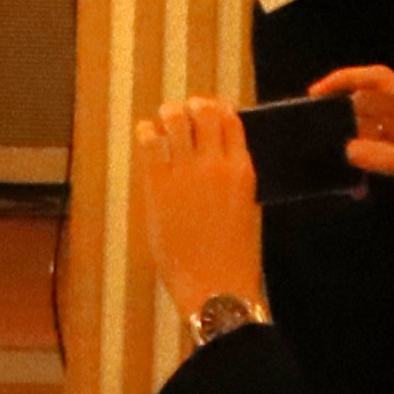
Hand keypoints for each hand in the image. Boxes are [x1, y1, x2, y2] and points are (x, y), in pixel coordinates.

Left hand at [139, 99, 271, 314]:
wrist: (216, 286)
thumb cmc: (235, 255)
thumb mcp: (245, 207)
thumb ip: (233, 177)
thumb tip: (216, 154)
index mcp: (242, 170)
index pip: (231, 119)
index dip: (217, 107)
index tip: (208, 108)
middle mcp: (215, 164)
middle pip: (203, 111)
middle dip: (191, 106)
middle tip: (183, 113)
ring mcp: (185, 172)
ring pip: (175, 119)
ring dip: (168, 115)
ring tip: (164, 123)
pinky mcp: (158, 185)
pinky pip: (150, 143)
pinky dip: (147, 132)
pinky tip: (148, 136)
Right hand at [315, 67, 393, 245]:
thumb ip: (388, 159)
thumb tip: (348, 148)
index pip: (380, 80)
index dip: (347, 79)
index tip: (317, 94)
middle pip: (373, 99)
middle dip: (346, 109)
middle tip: (317, 128)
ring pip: (373, 123)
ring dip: (353, 134)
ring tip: (329, 151)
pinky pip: (379, 146)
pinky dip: (364, 156)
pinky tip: (352, 176)